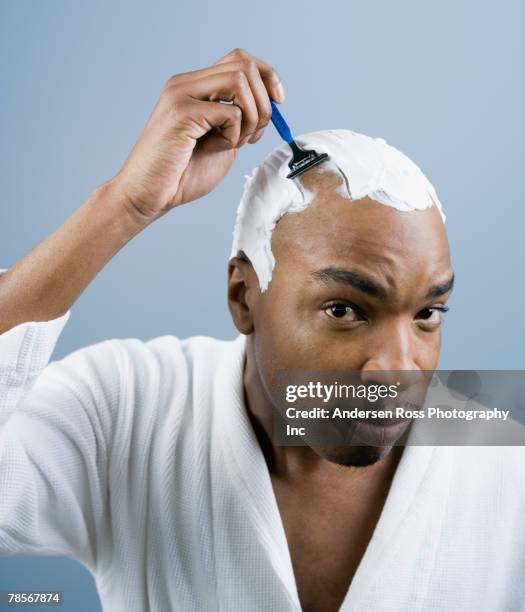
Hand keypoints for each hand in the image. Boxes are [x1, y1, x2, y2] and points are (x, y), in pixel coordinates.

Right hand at [112, 48, 284, 219]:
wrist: (148, 196)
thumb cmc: (181, 175)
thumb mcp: (222, 144)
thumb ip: (240, 123)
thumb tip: (270, 108)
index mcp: (193, 87)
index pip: (239, 59)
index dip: (267, 76)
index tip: (278, 102)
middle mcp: (185, 83)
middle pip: (244, 64)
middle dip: (264, 102)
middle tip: (254, 134)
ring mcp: (181, 94)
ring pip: (240, 80)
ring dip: (251, 116)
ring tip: (236, 142)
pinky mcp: (181, 112)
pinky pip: (229, 112)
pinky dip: (234, 134)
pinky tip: (218, 149)